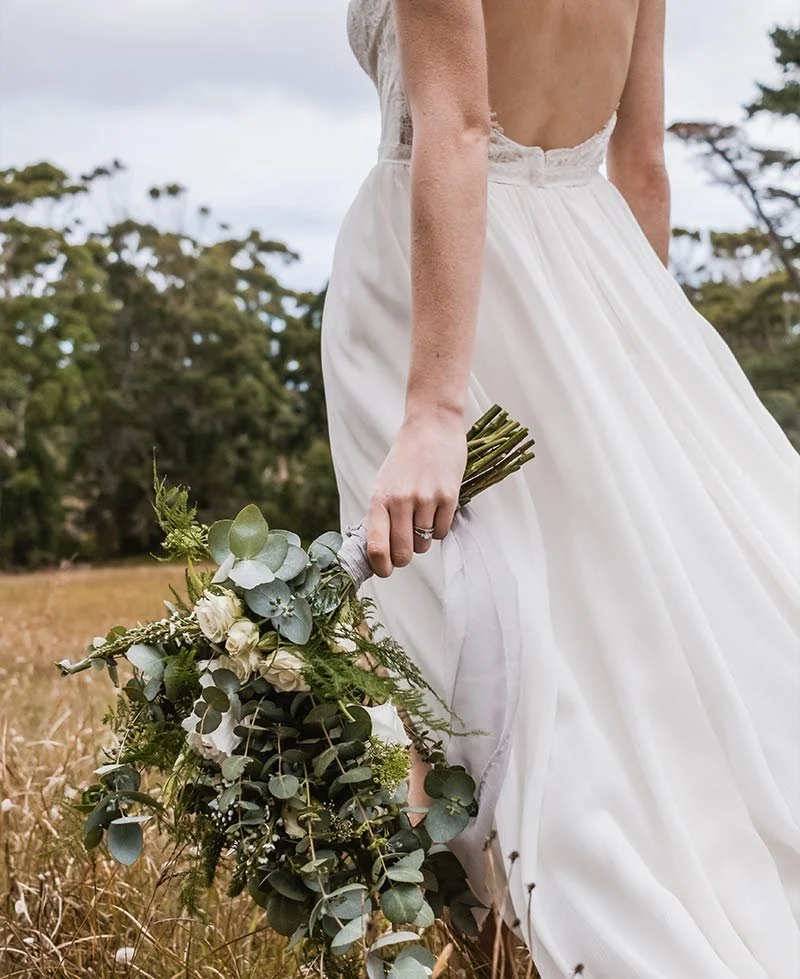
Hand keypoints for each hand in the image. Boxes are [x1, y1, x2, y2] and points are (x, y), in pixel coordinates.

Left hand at [366, 407, 466, 576]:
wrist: (431, 427)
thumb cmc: (404, 460)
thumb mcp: (383, 484)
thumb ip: (379, 515)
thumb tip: (377, 552)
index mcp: (379, 499)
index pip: (376, 546)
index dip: (380, 566)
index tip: (385, 571)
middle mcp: (400, 500)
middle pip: (403, 553)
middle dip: (404, 558)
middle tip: (406, 551)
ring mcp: (426, 499)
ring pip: (424, 544)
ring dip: (423, 540)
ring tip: (422, 517)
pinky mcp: (448, 496)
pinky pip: (442, 532)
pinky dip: (439, 529)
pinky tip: (436, 511)